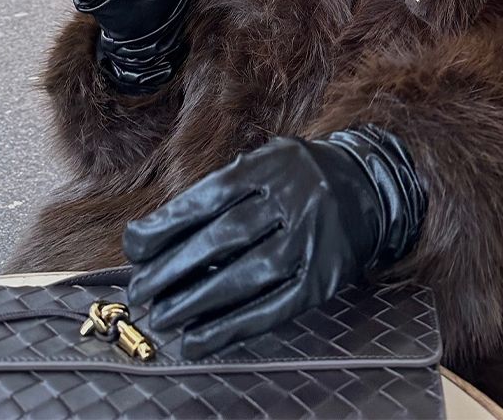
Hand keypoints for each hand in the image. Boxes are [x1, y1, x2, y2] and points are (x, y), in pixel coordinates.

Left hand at [124, 127, 426, 356]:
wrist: (366, 186)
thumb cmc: (297, 179)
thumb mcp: (264, 164)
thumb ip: (219, 192)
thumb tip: (156, 237)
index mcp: (272, 165)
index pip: (211, 197)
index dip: (168, 224)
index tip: (135, 247)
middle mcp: (296, 198)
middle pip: (225, 237)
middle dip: (174, 267)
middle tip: (141, 291)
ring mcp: (312, 238)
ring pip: (247, 275)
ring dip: (198, 301)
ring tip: (163, 317)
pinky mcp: (323, 277)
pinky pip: (273, 307)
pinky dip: (231, 327)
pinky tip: (199, 338)